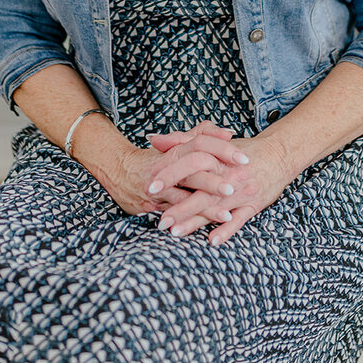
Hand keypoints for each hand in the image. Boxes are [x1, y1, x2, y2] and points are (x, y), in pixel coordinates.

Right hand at [106, 121, 242, 217]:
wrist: (118, 169)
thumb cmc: (155, 158)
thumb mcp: (177, 143)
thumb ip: (202, 135)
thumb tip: (228, 132)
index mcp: (177, 148)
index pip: (202, 143)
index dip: (223, 149)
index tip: (244, 158)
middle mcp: (168, 164)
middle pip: (193, 169)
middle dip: (215, 180)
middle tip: (236, 186)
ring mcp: (160, 186)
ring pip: (184, 195)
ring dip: (206, 206)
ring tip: (227, 215)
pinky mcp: (152, 203)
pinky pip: (172, 213)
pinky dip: (188, 221)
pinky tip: (202, 229)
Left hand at [145, 120, 290, 245]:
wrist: (279, 154)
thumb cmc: (242, 150)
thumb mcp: (213, 142)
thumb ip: (182, 140)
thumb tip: (153, 140)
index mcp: (216, 157)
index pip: (189, 165)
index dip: (170, 175)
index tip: (150, 187)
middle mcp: (229, 175)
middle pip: (200, 191)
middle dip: (179, 208)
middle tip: (159, 221)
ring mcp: (242, 190)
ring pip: (216, 208)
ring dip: (195, 222)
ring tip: (175, 233)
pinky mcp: (254, 204)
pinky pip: (240, 219)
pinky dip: (227, 230)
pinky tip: (212, 241)